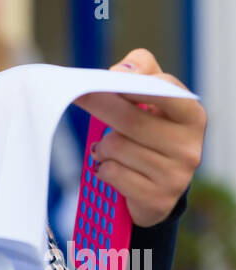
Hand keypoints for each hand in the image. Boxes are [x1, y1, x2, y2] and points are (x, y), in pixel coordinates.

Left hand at [72, 47, 205, 228]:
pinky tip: (111, 168)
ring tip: (106, 147)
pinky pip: (112, 173)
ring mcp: (177, 176)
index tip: (108, 78)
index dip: (133, 83)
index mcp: (192, 115)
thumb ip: (142, 70)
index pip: (164, 91)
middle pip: (130, 118)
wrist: (159, 186)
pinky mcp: (158, 199)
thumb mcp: (153, 96)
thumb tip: (121, 72)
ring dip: (101, 146)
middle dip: (98, 104)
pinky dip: (103, 168)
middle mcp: (190, 146)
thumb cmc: (151, 129)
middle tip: (75, 94)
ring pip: (116, 147)